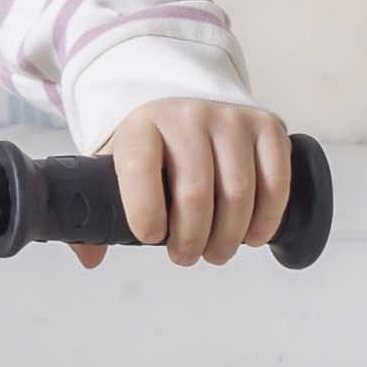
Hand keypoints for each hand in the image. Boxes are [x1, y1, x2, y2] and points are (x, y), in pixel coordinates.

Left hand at [75, 99, 292, 269]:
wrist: (187, 109)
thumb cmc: (151, 150)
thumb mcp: (114, 169)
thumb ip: (96, 211)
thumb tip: (90, 257)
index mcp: (141, 127)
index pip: (140, 169)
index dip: (146, 211)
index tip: (151, 237)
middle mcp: (187, 115)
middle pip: (195, 192)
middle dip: (191, 239)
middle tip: (186, 257)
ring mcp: (231, 118)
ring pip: (238, 192)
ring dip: (229, 236)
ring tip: (217, 252)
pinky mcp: (267, 125)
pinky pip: (275, 180)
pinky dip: (266, 218)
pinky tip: (252, 236)